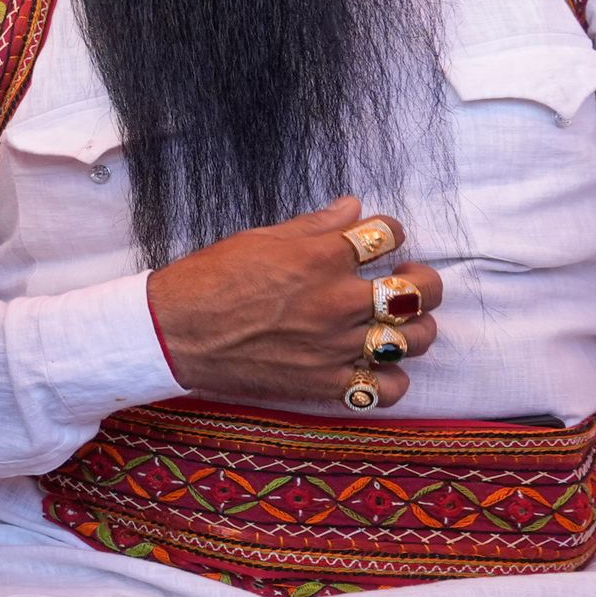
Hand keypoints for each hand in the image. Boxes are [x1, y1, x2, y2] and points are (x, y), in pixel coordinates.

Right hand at [145, 197, 443, 410]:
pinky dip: (391, 379)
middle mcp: (338, 301)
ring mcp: (336, 346)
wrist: (171, 333)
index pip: (389, 233)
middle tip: (407, 281)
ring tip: (397, 325)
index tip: (378, 240)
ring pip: (416, 339)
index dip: (390, 233)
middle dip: (424, 281)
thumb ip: (314, 225)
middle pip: (421, 290)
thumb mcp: (259, 239)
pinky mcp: (324, 384)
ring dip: (416, 329)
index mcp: (321, 257)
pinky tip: (376, 366)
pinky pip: (386, 388)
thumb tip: (354, 208)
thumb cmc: (207, 280)